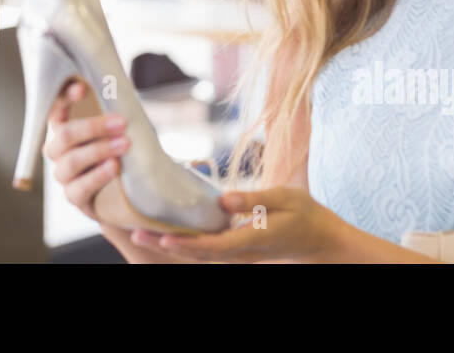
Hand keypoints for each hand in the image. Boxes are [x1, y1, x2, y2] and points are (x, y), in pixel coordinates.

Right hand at [42, 79, 128, 221]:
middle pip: (64, 135)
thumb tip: (121, 91)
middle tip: (121, 122)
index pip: (55, 109)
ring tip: (124, 145)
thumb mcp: (118, 128)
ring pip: (71, 161)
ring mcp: (64, 175)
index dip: (64, 98)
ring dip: (99, 150)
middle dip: (93, 127)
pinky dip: (97, 176)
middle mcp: (58, 151)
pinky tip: (114, 167)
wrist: (132, 189)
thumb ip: (113, 112)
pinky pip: (78, 188)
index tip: (83, 88)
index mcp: (64, 128)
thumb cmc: (121, 149)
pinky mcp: (74, 197)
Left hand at [127, 186, 341, 262]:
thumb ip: (254, 199)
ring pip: (198, 254)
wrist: (319, 240)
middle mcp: (240, 252)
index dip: (185, 244)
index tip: (161, 237)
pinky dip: (184, 242)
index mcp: (251, 240)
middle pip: (196, 254)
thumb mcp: (286, 199)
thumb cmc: (305, 215)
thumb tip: (223, 200)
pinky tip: (167, 230)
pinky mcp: (235, 249)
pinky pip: (206, 249)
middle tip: (134, 234)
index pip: (211, 247)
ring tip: (141, 232)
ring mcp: (237, 254)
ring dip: (170, 245)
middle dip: (165, 246)